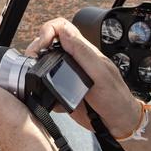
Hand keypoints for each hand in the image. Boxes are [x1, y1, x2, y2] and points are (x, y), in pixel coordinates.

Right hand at [26, 18, 140, 136]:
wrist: (117, 123)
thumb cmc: (115, 98)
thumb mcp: (100, 73)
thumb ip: (82, 52)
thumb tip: (64, 32)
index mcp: (84, 51)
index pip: (62, 27)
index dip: (48, 30)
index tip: (42, 45)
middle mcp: (74, 60)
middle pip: (48, 43)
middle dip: (36, 48)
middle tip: (33, 61)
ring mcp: (67, 75)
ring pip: (44, 63)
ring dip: (36, 67)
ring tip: (35, 77)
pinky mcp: (63, 91)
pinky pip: (46, 85)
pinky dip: (41, 89)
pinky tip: (45, 95)